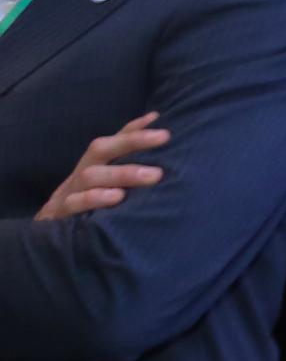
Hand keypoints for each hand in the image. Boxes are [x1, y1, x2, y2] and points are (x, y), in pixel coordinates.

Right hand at [38, 115, 168, 219]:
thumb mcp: (104, 191)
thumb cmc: (84, 212)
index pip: (112, 142)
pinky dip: (94, 199)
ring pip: (90, 176)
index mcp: (92, 168)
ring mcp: (68, 194)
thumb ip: (126, 173)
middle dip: (132, 141)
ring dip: (122, 173)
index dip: (133, 129)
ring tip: (153, 175)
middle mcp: (80, 176)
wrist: (45, 241)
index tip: (158, 119)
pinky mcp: (60, 216)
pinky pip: (73, 204)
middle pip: (100, 150)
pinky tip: (116, 198)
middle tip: (165, 137)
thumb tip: (155, 146)